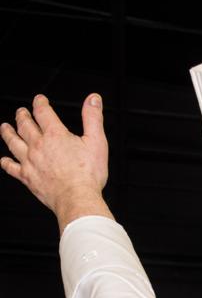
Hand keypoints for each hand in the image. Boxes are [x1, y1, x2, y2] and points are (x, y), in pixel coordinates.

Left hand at [1, 94, 112, 229]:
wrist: (76, 198)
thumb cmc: (88, 174)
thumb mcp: (97, 142)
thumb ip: (93, 118)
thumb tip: (93, 100)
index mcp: (55, 135)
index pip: (43, 113)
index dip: (40, 104)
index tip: (39, 100)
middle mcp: (38, 146)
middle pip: (25, 125)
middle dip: (22, 116)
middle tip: (21, 112)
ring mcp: (30, 161)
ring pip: (14, 143)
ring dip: (8, 133)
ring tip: (4, 127)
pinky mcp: (27, 177)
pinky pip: (12, 168)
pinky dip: (6, 163)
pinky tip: (4, 160)